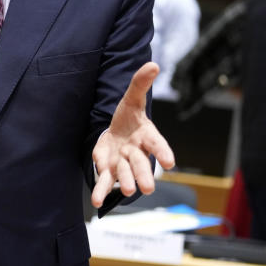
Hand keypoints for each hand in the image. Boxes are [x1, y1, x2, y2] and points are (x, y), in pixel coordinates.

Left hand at [91, 62, 175, 206]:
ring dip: (125, 182)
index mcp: (146, 136)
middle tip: (148, 188)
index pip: (156, 144)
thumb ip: (140, 83)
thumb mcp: (132, 98)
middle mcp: (137, 153)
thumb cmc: (128, 118)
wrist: (116, 132)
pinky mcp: (109, 170)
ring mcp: (123, 164)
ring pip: (125, 174)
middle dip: (144, 174)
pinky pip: (105, 182)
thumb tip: (152, 64)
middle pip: (142, 164)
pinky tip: (97, 202)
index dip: (163, 152)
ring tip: (126, 191)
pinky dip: (101, 192)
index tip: (169, 162)